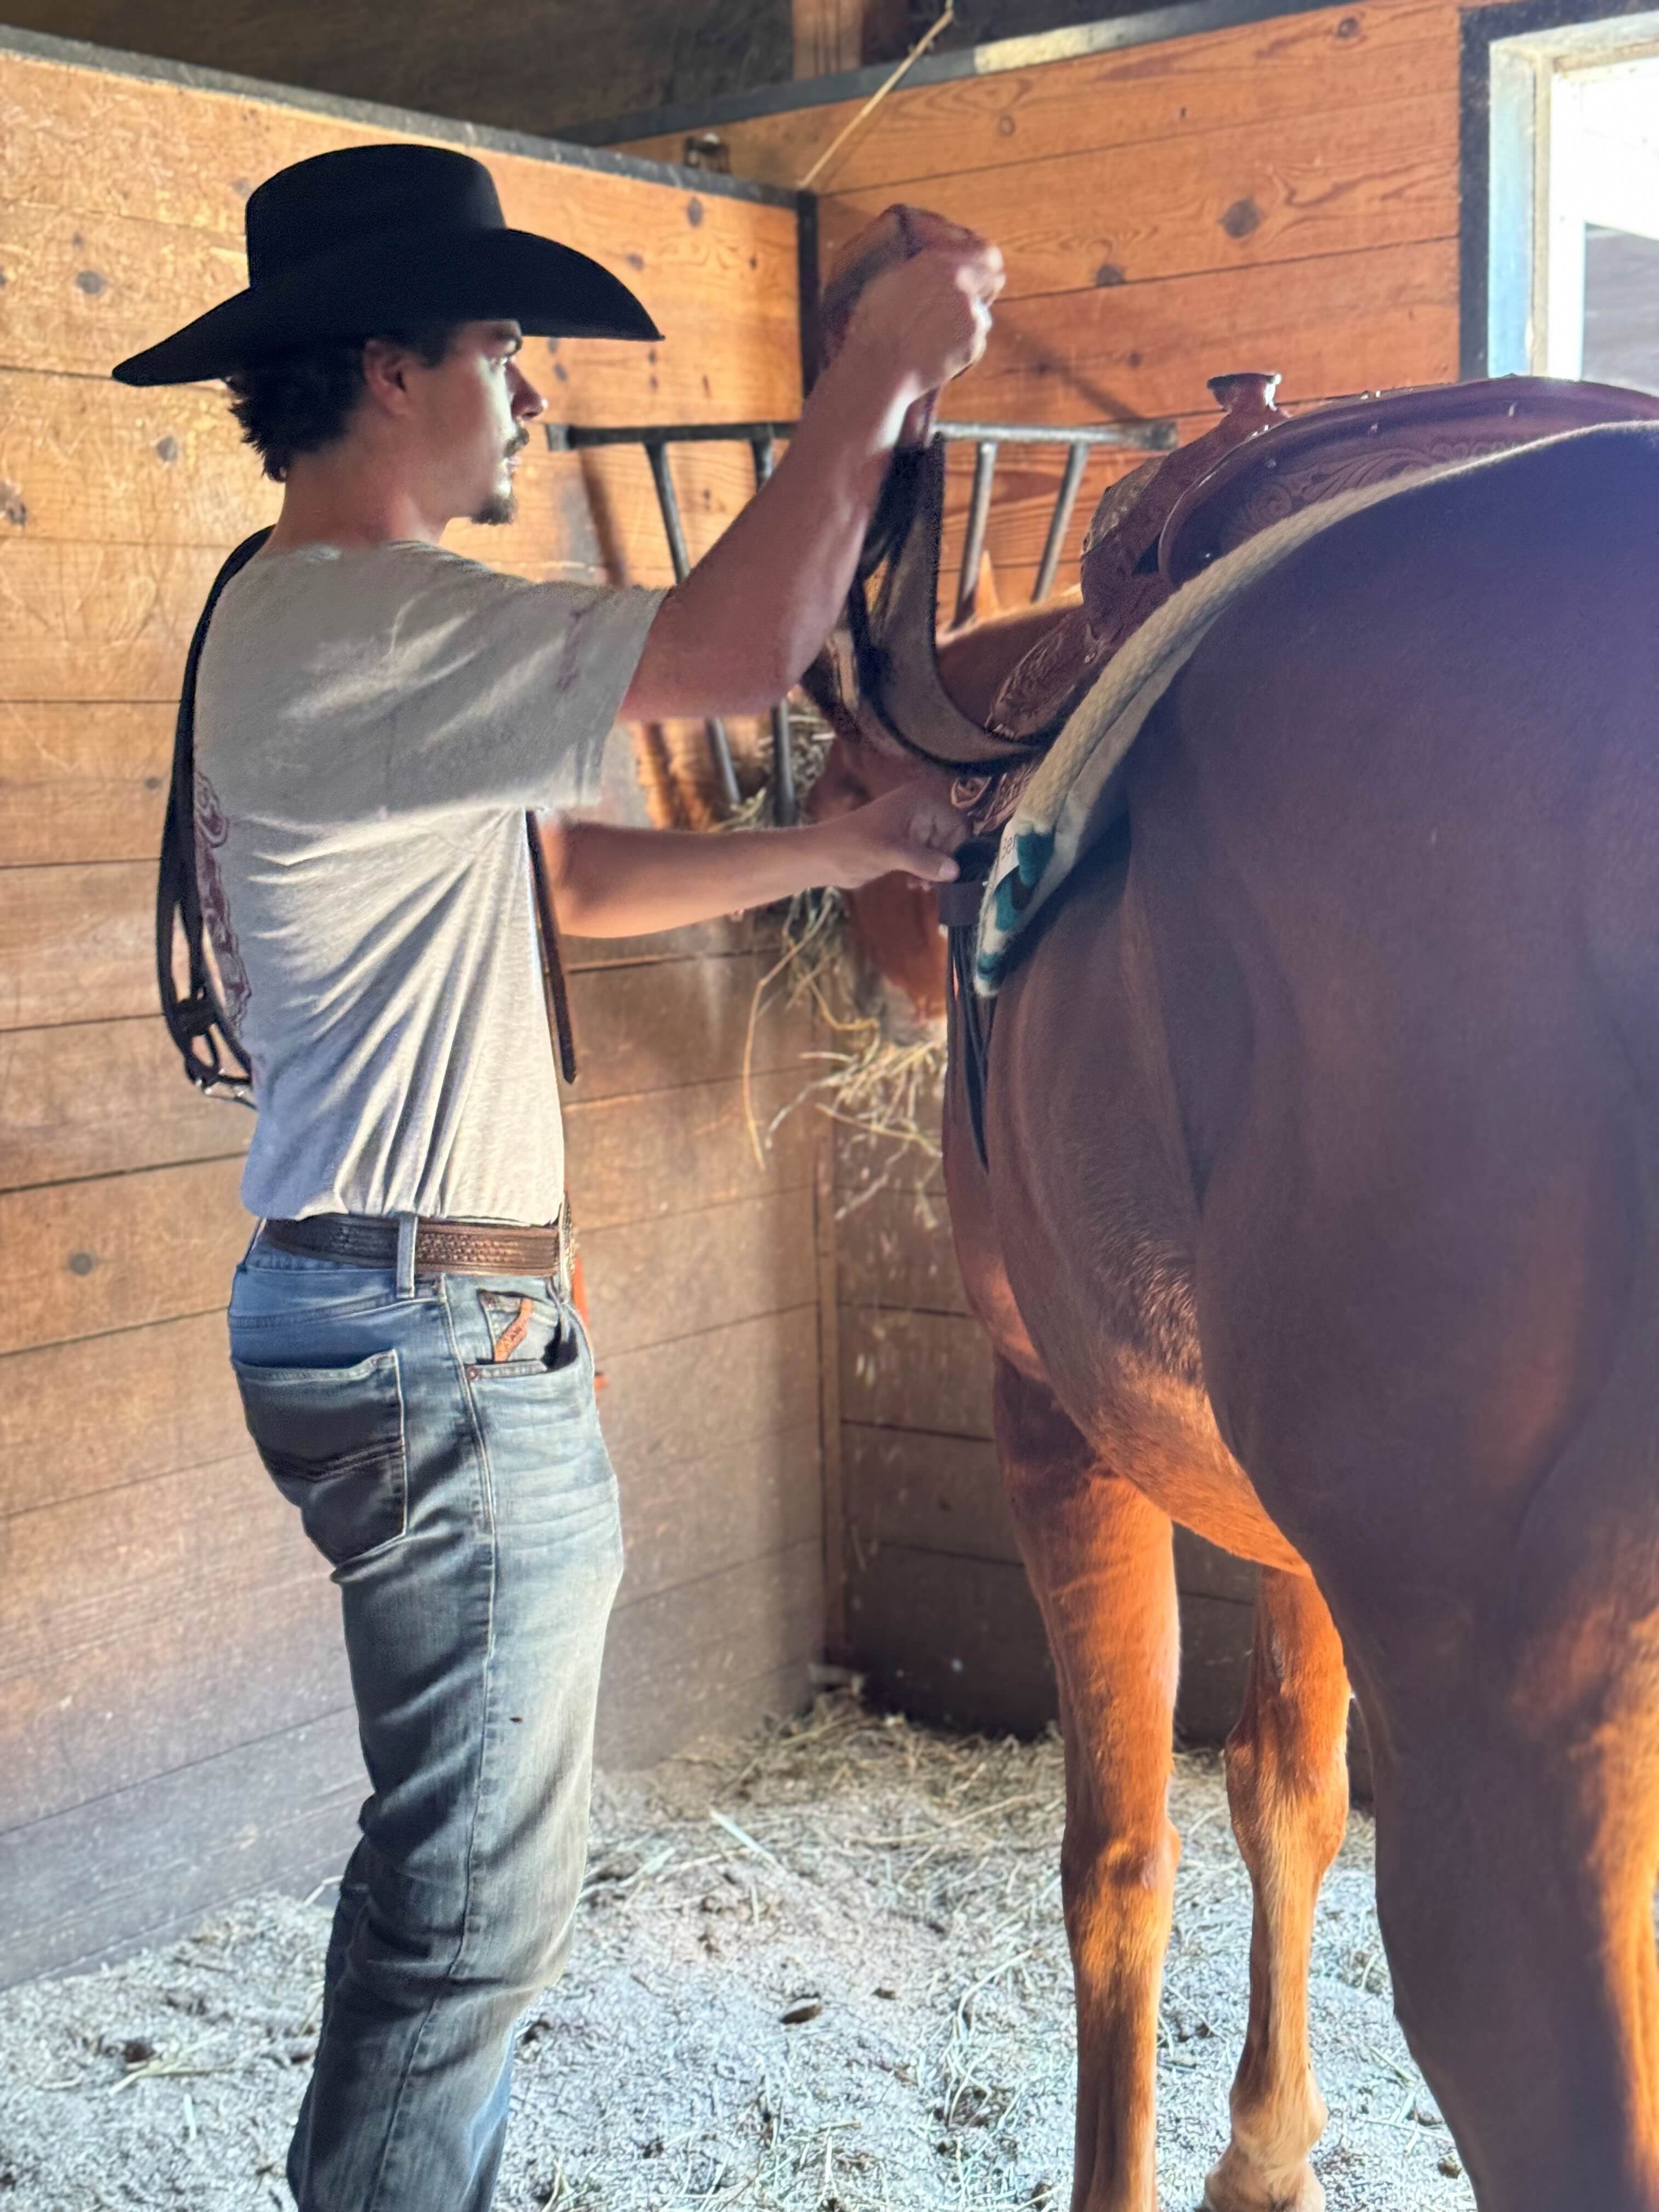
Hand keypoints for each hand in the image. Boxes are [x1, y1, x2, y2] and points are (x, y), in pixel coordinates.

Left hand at [814, 777, 967, 890]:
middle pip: (954, 839)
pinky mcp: (908, 843)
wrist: (824, 856)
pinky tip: (913, 884)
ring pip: (943, 852)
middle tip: (933, 884)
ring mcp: (916, 826)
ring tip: (920, 885)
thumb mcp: (892, 853)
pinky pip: (930, 859)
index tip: (954, 874)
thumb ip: (926, 862)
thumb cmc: (854, 846)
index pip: (960, 824)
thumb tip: (955, 872)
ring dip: (935, 872)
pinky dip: (925, 873)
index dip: (960, 850)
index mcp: (923, 800)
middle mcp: (923, 809)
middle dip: (945, 864)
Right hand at [844, 235, 1004, 407]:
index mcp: (940, 263)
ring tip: (935, 333)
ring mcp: (972, 317)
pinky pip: (974, 341)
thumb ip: (919, 267)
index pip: (986, 253)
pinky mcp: (974, 346)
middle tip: (965, 296)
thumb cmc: (875, 325)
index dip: (984, 261)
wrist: (881, 367)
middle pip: (993, 279)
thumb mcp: (889, 279)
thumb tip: (929, 264)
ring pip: (980, 314)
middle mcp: (963, 285)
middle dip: (983, 286)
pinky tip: (936, 351)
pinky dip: (961, 346)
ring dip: (966, 320)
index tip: (979, 266)